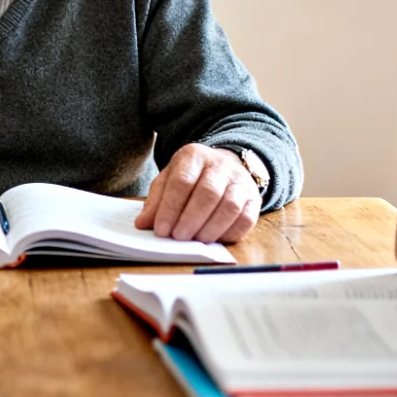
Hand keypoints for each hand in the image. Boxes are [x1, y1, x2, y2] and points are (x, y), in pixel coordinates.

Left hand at [134, 143, 261, 243]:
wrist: (224, 167)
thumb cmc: (191, 178)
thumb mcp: (168, 181)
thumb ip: (156, 201)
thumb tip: (143, 224)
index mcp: (194, 156)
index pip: (182, 182)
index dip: (170, 208)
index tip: (161, 230)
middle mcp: (220, 165)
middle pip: (207, 193)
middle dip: (190, 220)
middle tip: (178, 238)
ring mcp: (240, 181)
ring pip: (229, 206)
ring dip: (211, 228)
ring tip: (196, 240)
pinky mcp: (253, 199)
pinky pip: (246, 218)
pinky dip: (230, 232)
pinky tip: (215, 239)